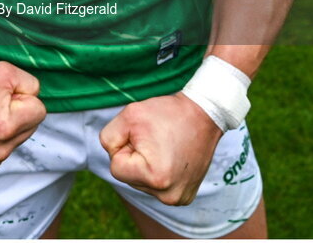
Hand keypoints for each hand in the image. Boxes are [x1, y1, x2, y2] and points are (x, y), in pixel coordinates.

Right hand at [0, 61, 45, 169]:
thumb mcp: (5, 71)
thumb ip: (30, 84)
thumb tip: (36, 98)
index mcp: (7, 127)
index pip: (39, 110)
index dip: (24, 97)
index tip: (4, 94)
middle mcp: (0, 150)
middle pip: (31, 126)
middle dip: (18, 112)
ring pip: (18, 137)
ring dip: (9, 125)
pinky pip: (5, 148)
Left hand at [100, 93, 221, 204]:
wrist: (204, 114)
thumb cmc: (167, 113)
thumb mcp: (129, 115)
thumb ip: (108, 137)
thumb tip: (111, 155)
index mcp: (155, 178)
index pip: (116, 168)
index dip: (124, 146)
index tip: (143, 135)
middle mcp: (168, 196)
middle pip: (129, 177)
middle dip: (135, 157)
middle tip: (155, 139)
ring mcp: (178, 199)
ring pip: (141, 182)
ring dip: (146, 165)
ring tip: (164, 146)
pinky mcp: (185, 197)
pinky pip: (157, 187)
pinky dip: (159, 172)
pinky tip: (172, 157)